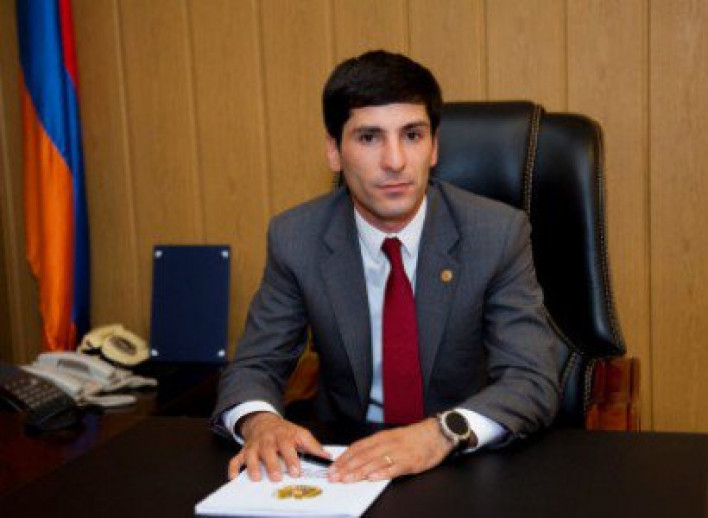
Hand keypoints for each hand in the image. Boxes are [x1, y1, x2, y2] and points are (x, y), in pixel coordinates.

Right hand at [228, 412, 329, 481]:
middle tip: (277, 477)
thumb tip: (327, 457)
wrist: (264, 422)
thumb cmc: (285, 431)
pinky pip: (236, 459)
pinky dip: (233, 468)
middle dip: (272, 464)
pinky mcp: (244, 451)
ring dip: (253, 467)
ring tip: (257, 478)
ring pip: (251, 455)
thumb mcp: (300, 434)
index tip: (296, 471)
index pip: (288, 446)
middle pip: (268, 451)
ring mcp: (255, 446)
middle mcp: (268, 440)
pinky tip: (234, 478)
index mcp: (283, 436)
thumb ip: (313, 446)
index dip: (292, 459)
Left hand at [328, 418, 454, 482]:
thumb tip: (356, 458)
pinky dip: (382, 473)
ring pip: (375, 462)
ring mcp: (398, 452)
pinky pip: (394, 468)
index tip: (332, 467)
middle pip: (363, 455)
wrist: (436, 433)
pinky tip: (372, 478)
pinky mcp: (410, 461)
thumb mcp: (391, 438)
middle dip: (346, 467)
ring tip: (347, 479)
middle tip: (334, 476)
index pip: (358, 447)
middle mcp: (387, 443)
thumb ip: (376, 447)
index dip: (344, 458)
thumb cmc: (413, 437)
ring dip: (359, 472)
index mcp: (381, 437)